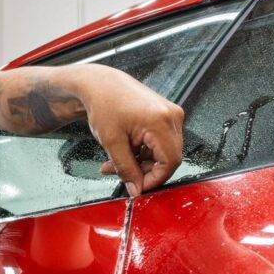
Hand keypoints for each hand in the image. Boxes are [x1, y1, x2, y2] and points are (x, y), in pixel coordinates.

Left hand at [79, 66, 183, 194]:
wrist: (101, 84)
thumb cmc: (104, 105)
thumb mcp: (112, 142)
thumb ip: (126, 169)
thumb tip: (136, 190)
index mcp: (160, 121)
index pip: (170, 162)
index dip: (154, 179)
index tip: (137, 187)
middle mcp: (172, 116)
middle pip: (169, 158)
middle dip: (145, 171)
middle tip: (121, 173)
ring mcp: (171, 114)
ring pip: (163, 152)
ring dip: (141, 162)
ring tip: (115, 163)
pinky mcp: (166, 115)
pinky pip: (160, 142)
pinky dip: (143, 151)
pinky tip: (125, 151)